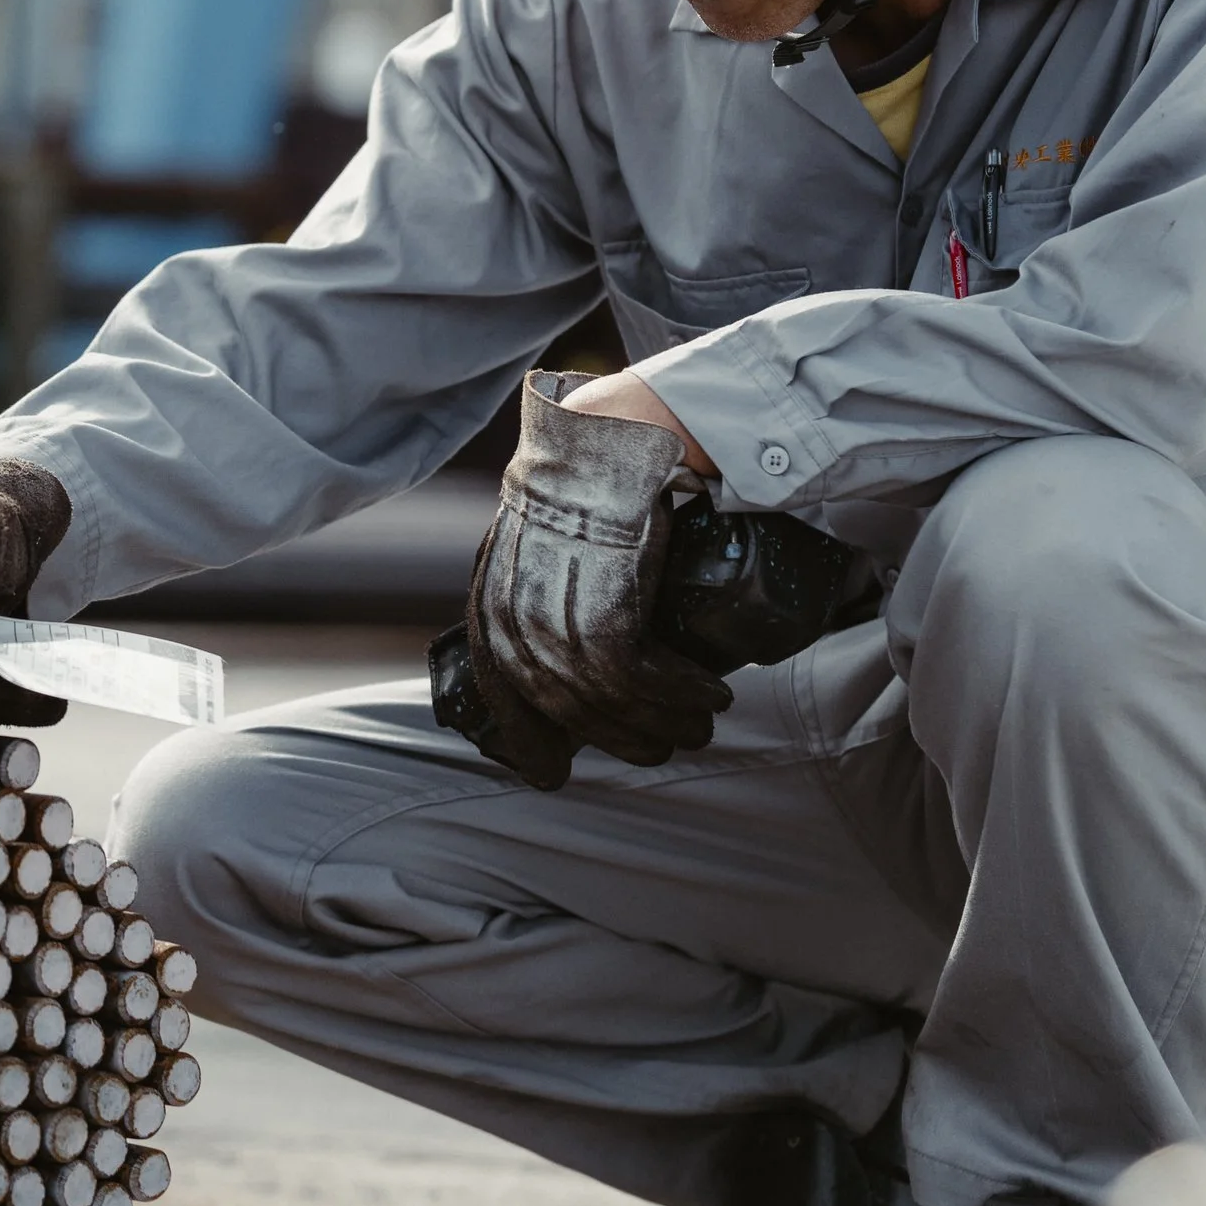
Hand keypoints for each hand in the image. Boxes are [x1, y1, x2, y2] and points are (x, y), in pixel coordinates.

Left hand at [462, 372, 729, 788]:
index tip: (553, 773)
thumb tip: (569, 636)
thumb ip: (542, 584)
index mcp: (494, 600)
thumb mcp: (544, 539)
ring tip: (703, 723)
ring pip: (610, 700)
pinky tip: (711, 696)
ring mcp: (556, 616)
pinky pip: (642, 679)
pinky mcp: (604, 609)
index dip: (528, 739)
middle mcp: (515, 616)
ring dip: (665, 721)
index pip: (503, 691)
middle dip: (623, 737)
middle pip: (568, 706)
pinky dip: (682, 694)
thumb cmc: (590, 479)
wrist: (612, 432)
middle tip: (669, 744)